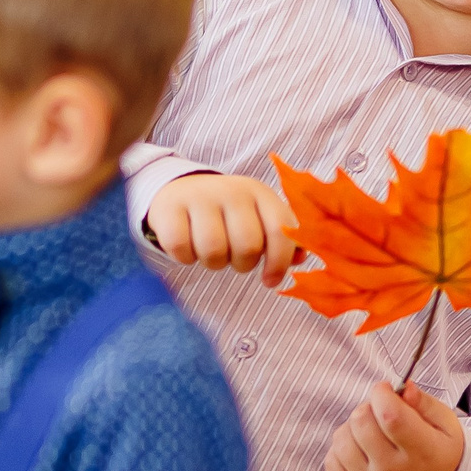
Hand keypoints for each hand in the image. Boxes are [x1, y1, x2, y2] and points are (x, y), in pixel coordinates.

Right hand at [145, 172, 299, 285]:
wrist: (179, 189)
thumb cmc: (226, 213)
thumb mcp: (257, 217)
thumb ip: (280, 237)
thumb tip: (301, 257)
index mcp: (259, 193)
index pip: (281, 230)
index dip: (280, 262)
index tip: (270, 281)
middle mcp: (232, 191)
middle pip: (248, 246)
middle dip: (242, 264)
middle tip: (234, 258)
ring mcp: (199, 197)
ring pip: (214, 251)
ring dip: (213, 263)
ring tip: (212, 252)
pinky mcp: (169, 208)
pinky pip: (181, 249)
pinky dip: (185, 258)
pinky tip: (188, 247)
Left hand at [326, 381, 465, 470]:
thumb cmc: (436, 453)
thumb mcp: (445, 426)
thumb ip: (424, 403)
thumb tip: (404, 387)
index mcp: (423, 452)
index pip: (390, 415)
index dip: (381, 394)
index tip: (385, 390)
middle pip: (361, 421)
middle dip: (368, 407)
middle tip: (380, 413)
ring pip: (341, 439)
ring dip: (352, 428)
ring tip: (370, 434)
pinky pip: (331, 461)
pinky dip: (341, 450)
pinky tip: (359, 451)